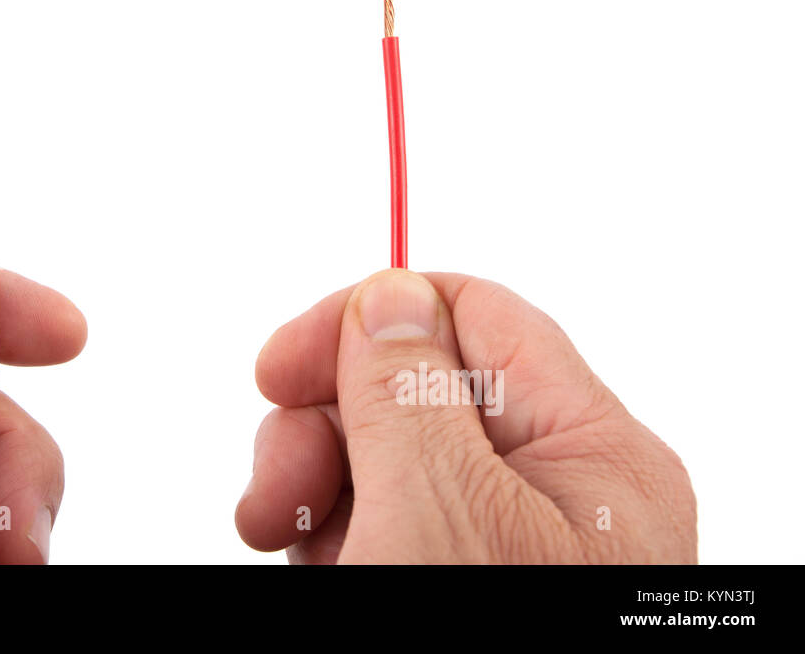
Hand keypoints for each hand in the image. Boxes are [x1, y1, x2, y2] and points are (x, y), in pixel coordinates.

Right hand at [236, 269, 695, 562]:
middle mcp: (558, 492)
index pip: (474, 315)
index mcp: (593, 455)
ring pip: (386, 458)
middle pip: (415, 390)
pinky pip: (383, 518)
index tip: (278, 366)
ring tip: (284, 540)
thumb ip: (405, 389)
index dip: (365, 319)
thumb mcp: (437, 512)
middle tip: (276, 490)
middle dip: (325, 425)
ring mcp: (506, 542)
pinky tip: (314, 564)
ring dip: (315, 485)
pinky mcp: (458, 575)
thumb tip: (389, 294)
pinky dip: (332, 532)